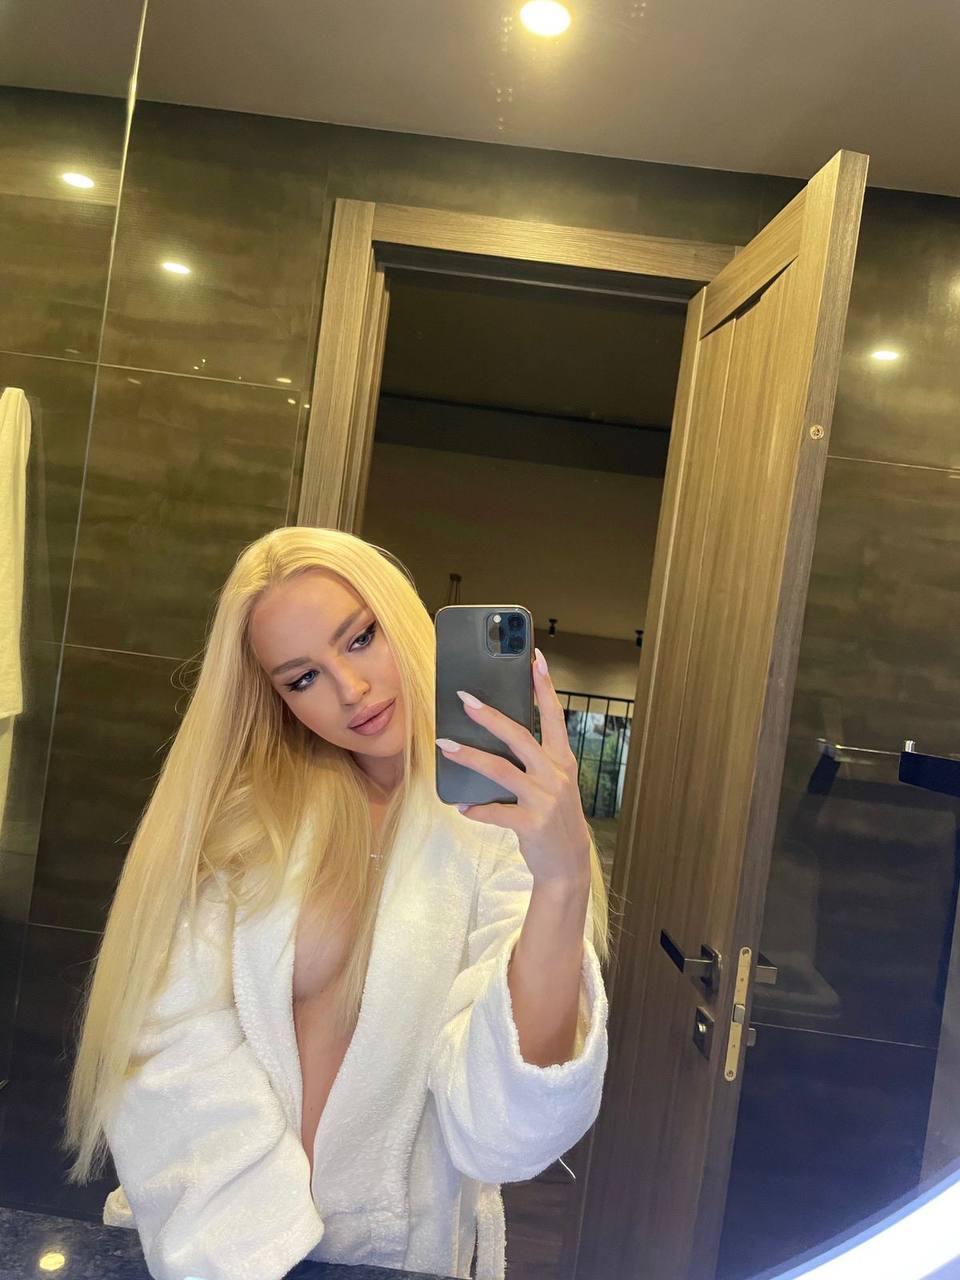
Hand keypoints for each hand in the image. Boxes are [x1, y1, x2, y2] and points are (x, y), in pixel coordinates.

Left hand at [436, 647, 591, 890]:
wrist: (567, 863)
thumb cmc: (554, 816)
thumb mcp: (553, 783)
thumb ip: (534, 759)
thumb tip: (497, 733)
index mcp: (562, 761)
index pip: (553, 715)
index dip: (544, 686)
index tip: (535, 657)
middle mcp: (555, 775)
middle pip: (519, 737)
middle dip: (490, 715)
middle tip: (465, 698)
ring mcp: (544, 800)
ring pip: (500, 770)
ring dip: (469, 756)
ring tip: (445, 745)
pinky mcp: (531, 825)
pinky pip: (496, 812)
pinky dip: (476, 809)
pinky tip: (461, 806)